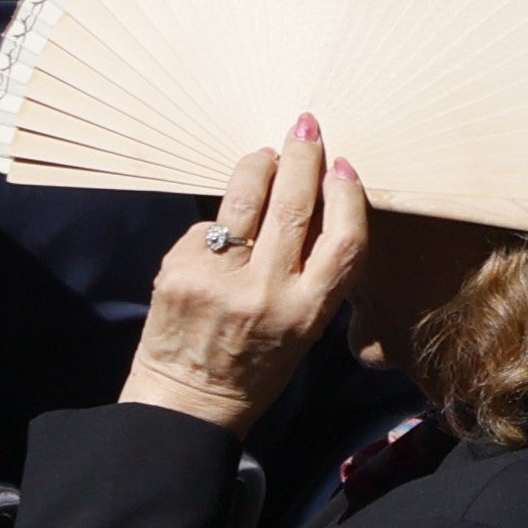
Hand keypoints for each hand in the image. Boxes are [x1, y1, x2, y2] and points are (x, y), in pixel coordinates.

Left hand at [122, 119, 370, 433]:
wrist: (186, 399)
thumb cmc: (257, 364)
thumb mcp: (305, 328)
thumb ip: (313, 273)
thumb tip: (317, 201)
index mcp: (308, 313)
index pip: (343, 240)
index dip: (347, 196)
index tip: (343, 167)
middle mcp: (267, 293)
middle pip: (294, 205)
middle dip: (303, 157)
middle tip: (306, 127)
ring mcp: (219, 279)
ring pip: (246, 198)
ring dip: (259, 165)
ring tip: (266, 155)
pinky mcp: (180, 270)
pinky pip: (210, 227)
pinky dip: (221, 223)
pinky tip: (222, 236)